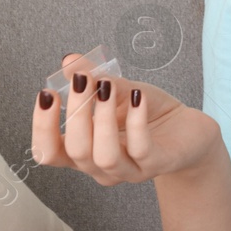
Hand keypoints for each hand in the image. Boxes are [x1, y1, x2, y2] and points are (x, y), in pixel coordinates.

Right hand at [32, 50, 221, 185]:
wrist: (187, 128)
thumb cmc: (147, 112)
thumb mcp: (119, 91)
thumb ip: (94, 79)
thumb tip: (69, 60)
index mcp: (84, 152)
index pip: (48, 151)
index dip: (42, 126)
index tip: (46, 93)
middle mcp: (100, 167)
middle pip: (75, 151)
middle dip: (76, 113)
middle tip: (82, 80)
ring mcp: (129, 170)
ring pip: (104, 155)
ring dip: (102, 119)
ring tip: (107, 87)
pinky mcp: (158, 164)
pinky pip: (141, 148)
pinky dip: (136, 121)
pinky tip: (138, 97)